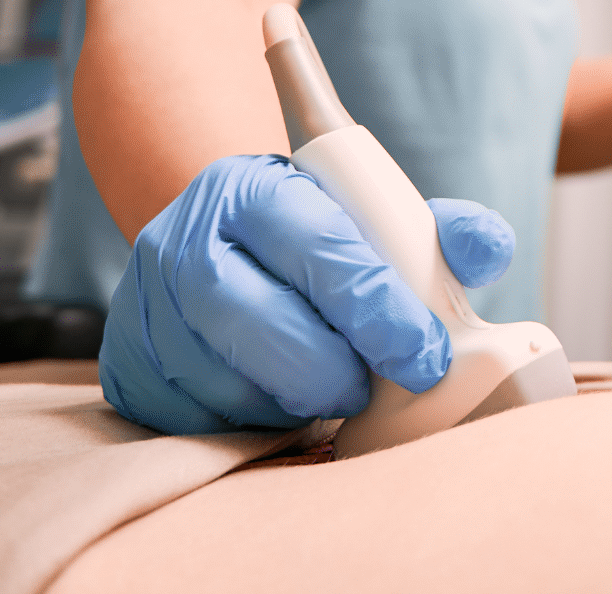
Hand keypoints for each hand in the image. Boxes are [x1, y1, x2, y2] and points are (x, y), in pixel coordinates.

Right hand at [99, 154, 515, 434]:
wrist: (222, 246)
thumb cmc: (317, 241)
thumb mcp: (374, 219)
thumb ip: (441, 232)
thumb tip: (486, 248)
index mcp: (252, 189)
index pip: (320, 249)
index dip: (379, 309)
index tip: (425, 355)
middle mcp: (180, 240)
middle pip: (262, 322)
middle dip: (335, 368)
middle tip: (374, 386)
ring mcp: (142, 308)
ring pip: (229, 381)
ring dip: (294, 400)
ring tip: (327, 385)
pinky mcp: (125, 368)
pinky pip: (196, 420)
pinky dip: (251, 423)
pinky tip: (278, 399)